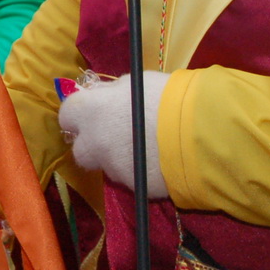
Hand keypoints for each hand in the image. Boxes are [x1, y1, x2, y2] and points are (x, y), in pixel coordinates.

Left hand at [58, 71, 169, 196]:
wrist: (201, 131)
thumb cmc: (169, 97)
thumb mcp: (135, 83)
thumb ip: (112, 93)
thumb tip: (102, 96)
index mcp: (92, 110)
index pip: (67, 114)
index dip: (80, 114)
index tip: (93, 113)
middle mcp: (96, 142)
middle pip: (80, 150)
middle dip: (93, 144)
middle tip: (114, 137)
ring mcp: (114, 167)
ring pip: (107, 166)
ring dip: (118, 159)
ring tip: (146, 149)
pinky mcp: (134, 186)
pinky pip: (132, 179)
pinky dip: (141, 171)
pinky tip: (160, 162)